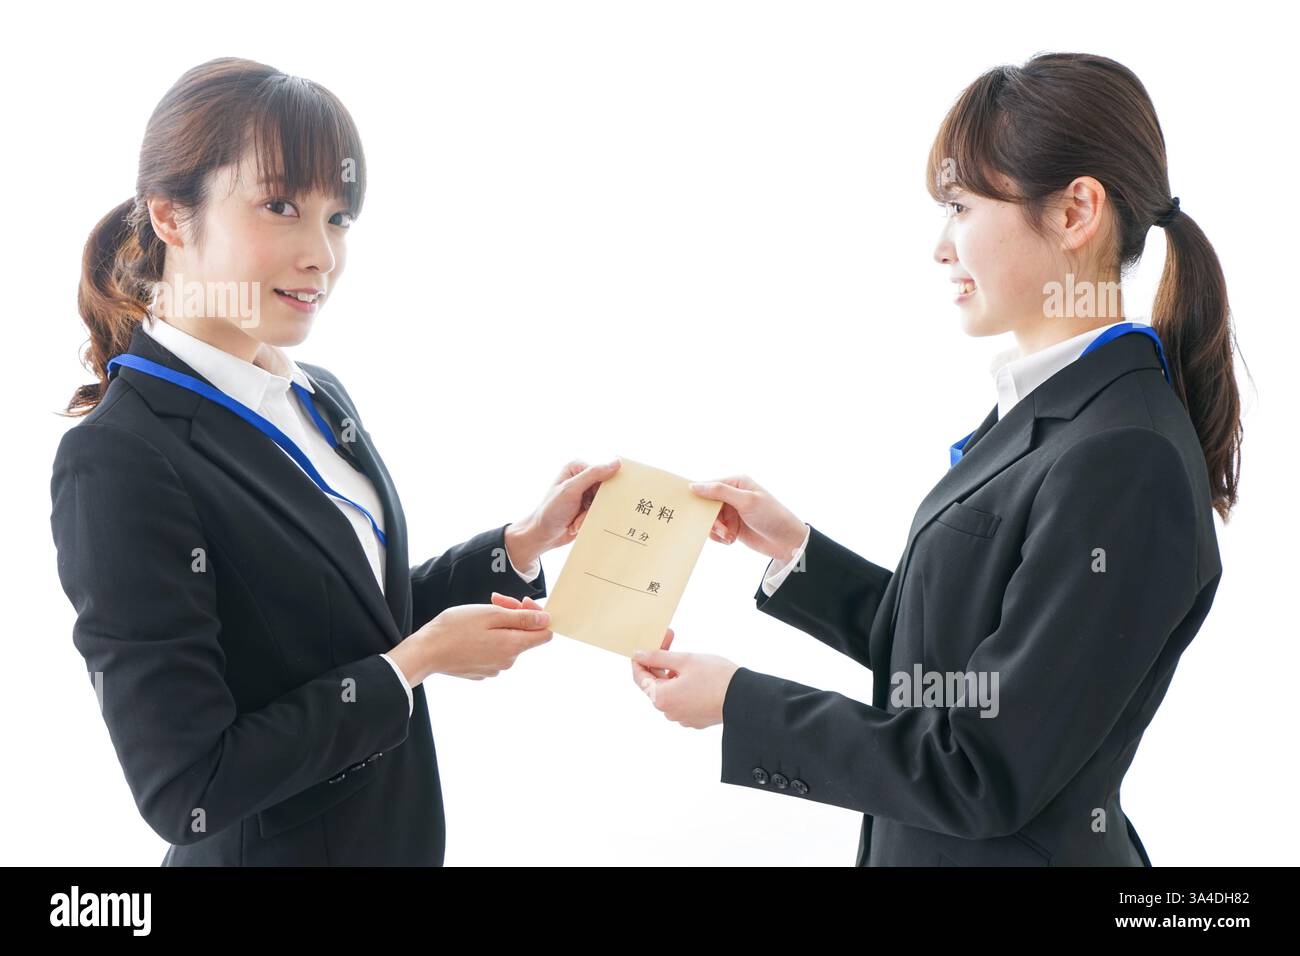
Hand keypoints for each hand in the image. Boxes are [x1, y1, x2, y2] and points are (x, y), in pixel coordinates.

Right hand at [400, 598, 552, 681]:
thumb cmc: (455, 629)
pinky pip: (493, 651)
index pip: (545, 634)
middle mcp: (508, 661)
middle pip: (524, 635)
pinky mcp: (481, 671)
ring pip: (508, 642)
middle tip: (494, 599)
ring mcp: (494, 668)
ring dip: (500, 626)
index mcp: (513, 646)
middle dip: (514, 615)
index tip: (520, 602)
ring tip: (479, 614)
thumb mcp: (491, 615)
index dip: (537, 615)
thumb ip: (522, 618)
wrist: (426, 652)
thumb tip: (546, 620)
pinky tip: (472, 631)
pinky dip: (488, 638)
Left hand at [505, 459, 621, 567]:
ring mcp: (584, 494)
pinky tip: (575, 525)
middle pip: (604, 491)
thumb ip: (593, 474)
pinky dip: (588, 521)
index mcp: (577, 468)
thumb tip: (617, 462)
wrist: (541, 535)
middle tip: (582, 513)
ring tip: (575, 521)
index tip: (594, 501)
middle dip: (594, 506)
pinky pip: (598, 514)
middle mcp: (581, 479)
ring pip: (602, 504)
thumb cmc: (551, 510)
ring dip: (589, 516)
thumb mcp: (571, 490)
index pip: (603, 474)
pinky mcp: (586, 508)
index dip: (602, 490)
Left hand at [630, 631, 739, 729]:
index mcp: (661, 697)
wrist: (745, 698)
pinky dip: (684, 686)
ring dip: (673, 674)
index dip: (641, 658)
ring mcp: (682, 717)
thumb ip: (658, 657)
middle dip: (660, 661)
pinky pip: (682, 699)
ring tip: (687, 659)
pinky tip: (697, 675)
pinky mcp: (695, 718)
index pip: (639, 676)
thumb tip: (639, 655)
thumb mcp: (684, 660)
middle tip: (670, 639)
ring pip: (670, 691)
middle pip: (655, 683)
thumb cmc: (716, 678)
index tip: (648, 644)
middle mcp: (668, 711)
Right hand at [688, 474, 806, 561]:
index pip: (708, 485)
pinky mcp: (732, 526)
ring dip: (717, 530)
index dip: (698, 496)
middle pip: (706, 505)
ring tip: (729, 536)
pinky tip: (731, 540)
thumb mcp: (746, 501)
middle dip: (711, 519)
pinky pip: (715, 531)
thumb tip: (693, 486)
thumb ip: (719, 492)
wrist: (787, 542)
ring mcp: (732, 512)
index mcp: (736, 482)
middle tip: (721, 529)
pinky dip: (720, 537)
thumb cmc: (771, 516)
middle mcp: (732, 495)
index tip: (690, 507)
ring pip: (709, 520)